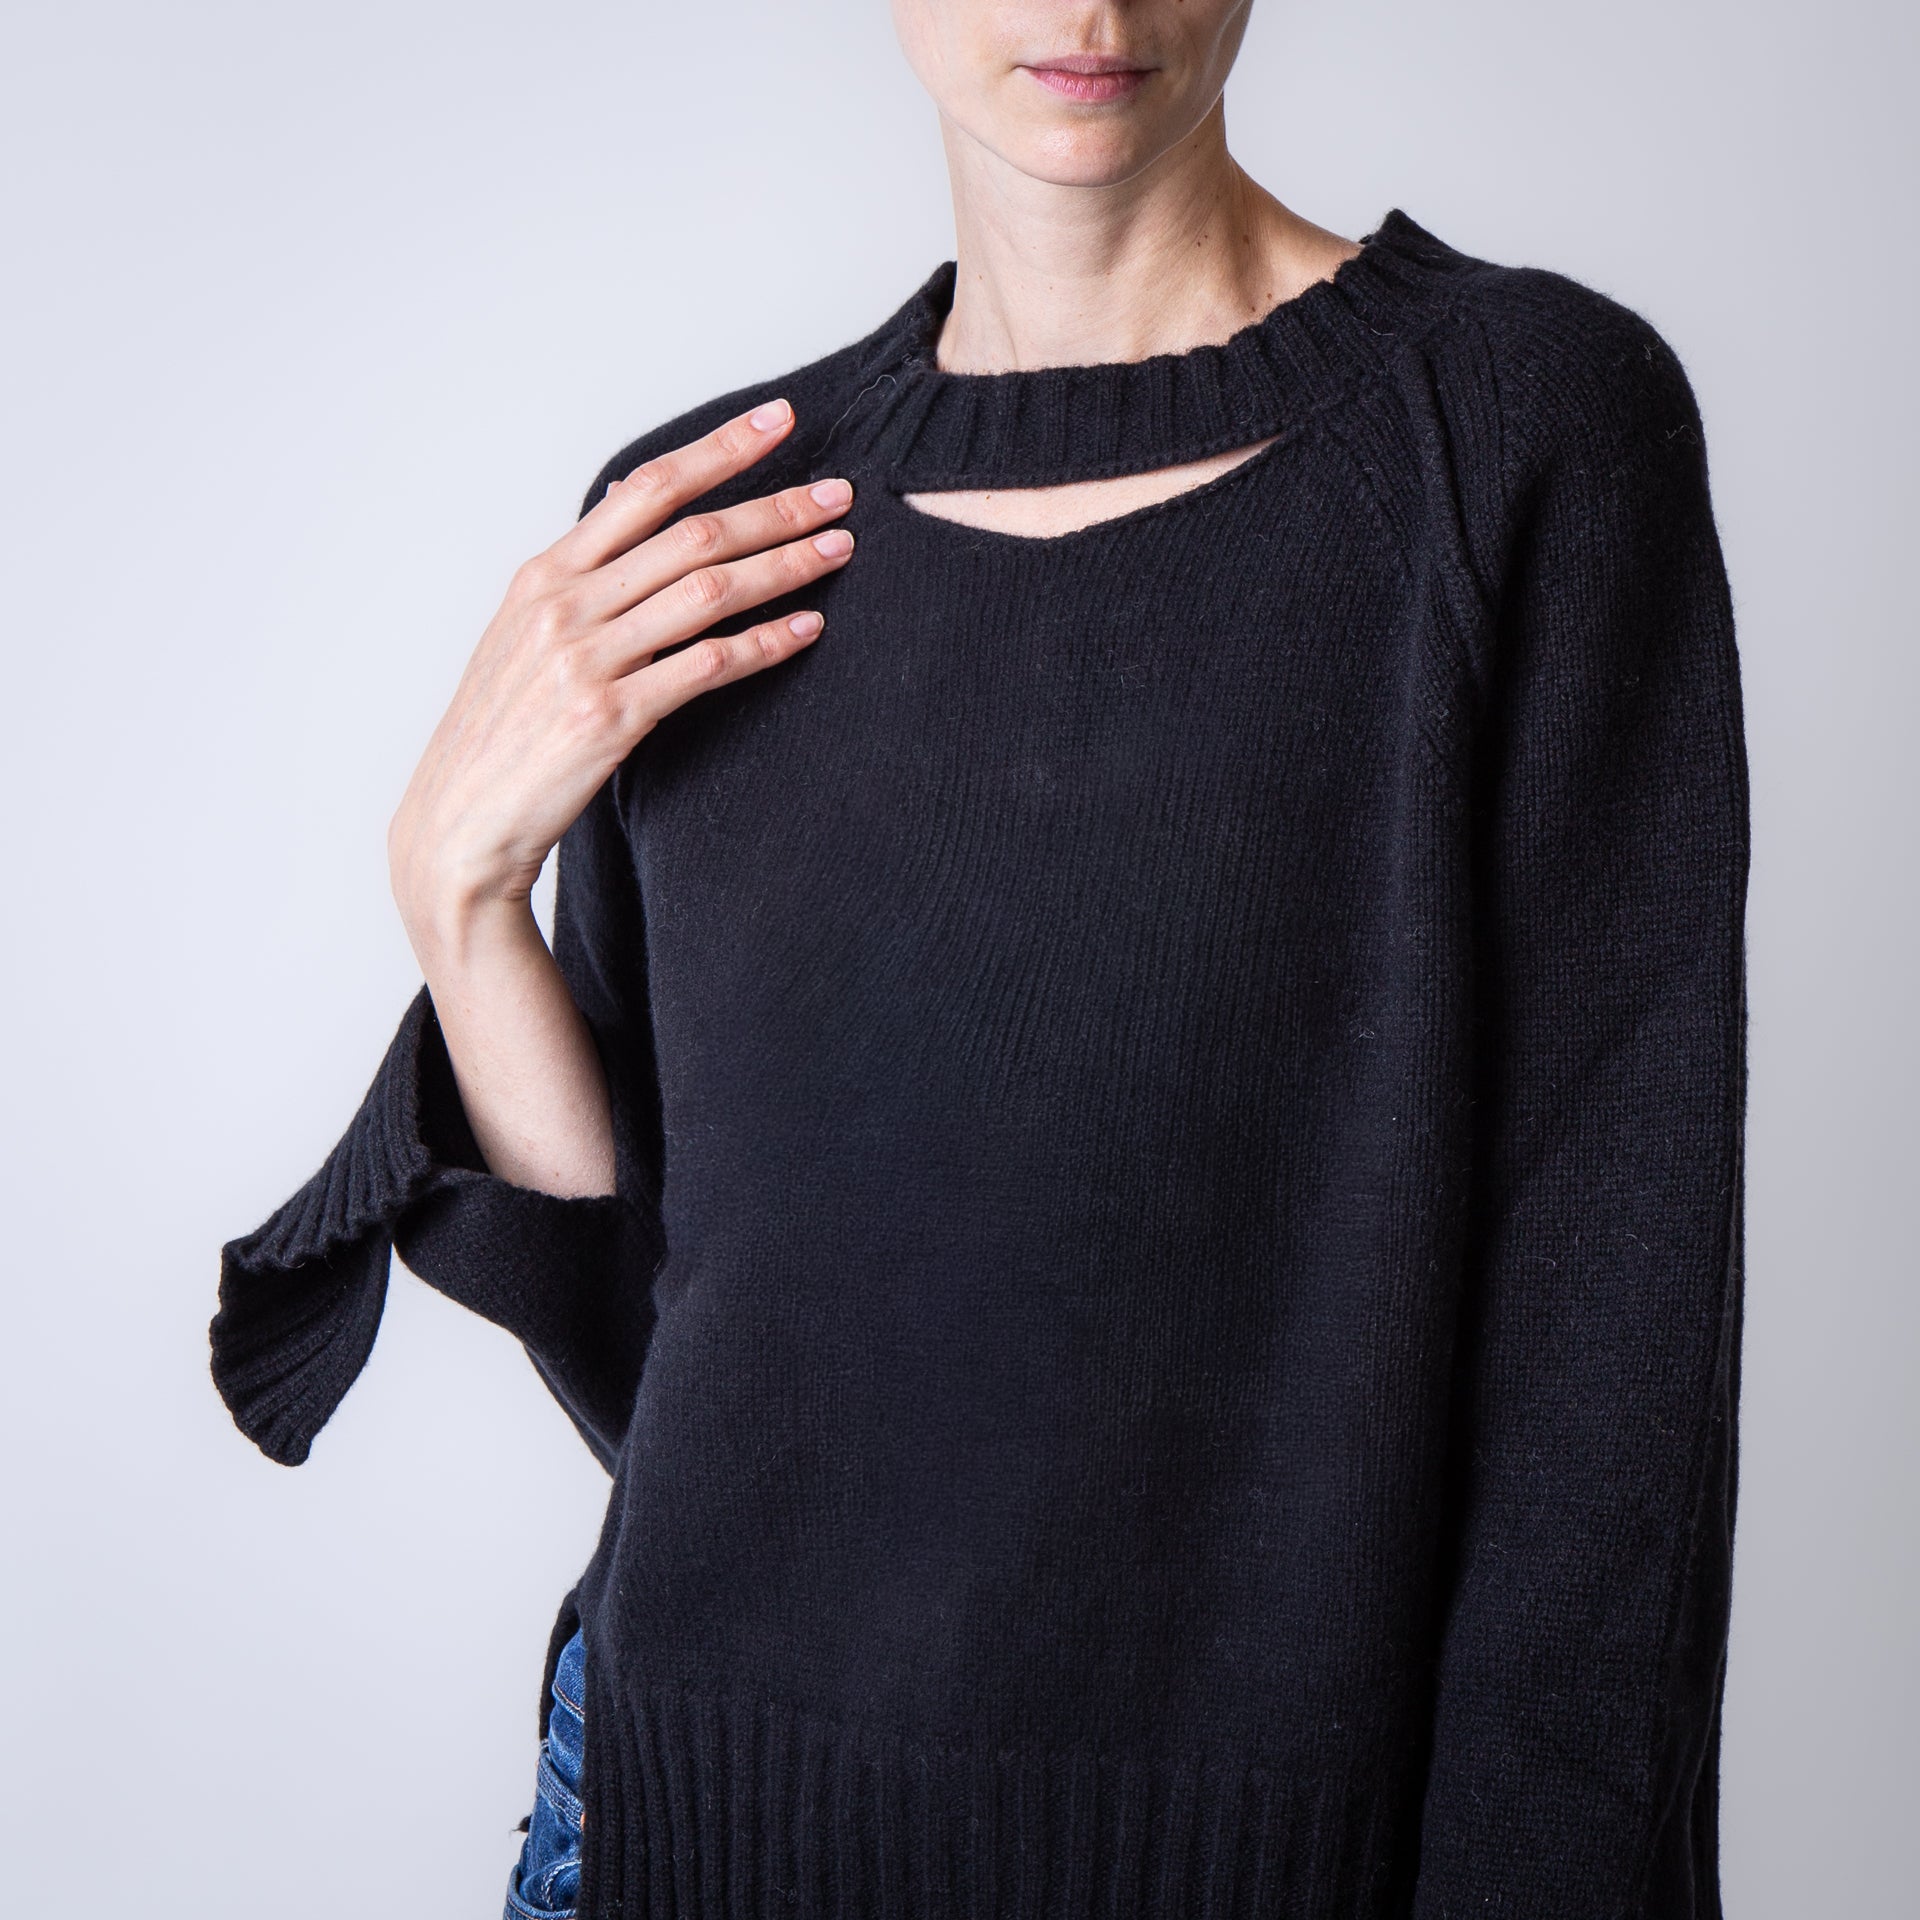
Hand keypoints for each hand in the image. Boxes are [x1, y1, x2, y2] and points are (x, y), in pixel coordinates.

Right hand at [388, 396, 852, 955]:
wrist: (459, 821)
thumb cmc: (501, 734)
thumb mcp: (523, 638)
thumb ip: (582, 582)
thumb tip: (639, 521)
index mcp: (545, 575)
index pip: (646, 490)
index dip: (719, 451)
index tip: (778, 422)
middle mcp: (564, 605)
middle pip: (691, 534)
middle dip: (775, 507)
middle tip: (839, 495)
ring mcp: (585, 660)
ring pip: (708, 592)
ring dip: (783, 566)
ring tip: (838, 550)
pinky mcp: (610, 718)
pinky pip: (707, 666)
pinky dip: (764, 643)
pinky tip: (806, 629)